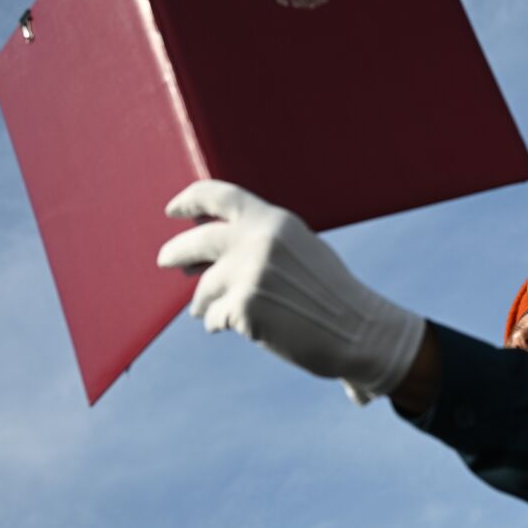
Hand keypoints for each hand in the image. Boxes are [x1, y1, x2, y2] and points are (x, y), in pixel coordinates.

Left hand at [156, 180, 424, 403]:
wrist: (361, 331)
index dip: (190, 201)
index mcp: (275, 221)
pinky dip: (223, 325)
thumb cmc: (332, 296)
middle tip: (167, 260)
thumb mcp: (299, 253)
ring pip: (202, 289)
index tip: (173, 209)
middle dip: (176, 252)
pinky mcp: (243, 307)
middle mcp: (258, 241)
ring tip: (221, 314)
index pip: (220, 196)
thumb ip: (257, 246)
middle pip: (195, 241)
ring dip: (205, 303)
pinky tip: (247, 329)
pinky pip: (214, 318)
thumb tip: (199, 259)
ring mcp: (248, 273)